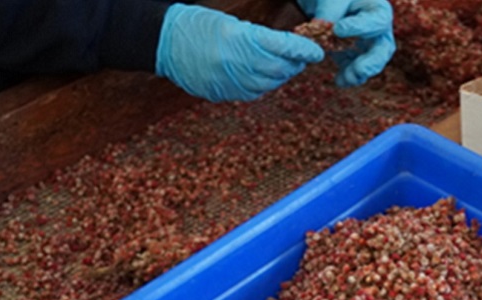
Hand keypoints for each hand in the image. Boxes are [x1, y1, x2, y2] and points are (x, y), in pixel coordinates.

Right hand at [156, 3, 324, 101]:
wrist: (164, 42)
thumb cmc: (199, 25)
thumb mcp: (231, 23)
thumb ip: (260, 38)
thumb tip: (286, 49)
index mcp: (239, 40)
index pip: (283, 47)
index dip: (303, 49)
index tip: (316, 51)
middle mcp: (235, 64)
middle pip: (279, 70)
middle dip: (294, 65)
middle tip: (301, 58)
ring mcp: (228, 82)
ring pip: (268, 85)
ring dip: (280, 77)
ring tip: (284, 68)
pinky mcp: (222, 93)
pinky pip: (252, 94)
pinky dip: (264, 86)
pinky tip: (264, 78)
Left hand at [297, 0, 395, 86]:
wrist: (327, 8)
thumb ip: (330, 11)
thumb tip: (327, 29)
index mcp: (378, 9)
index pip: (377, 20)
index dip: (360, 27)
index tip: (338, 30)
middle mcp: (378, 32)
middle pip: (383, 50)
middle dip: (372, 62)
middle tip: (359, 69)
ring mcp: (369, 48)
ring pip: (372, 65)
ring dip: (360, 74)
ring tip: (347, 78)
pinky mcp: (356, 60)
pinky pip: (356, 73)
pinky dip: (348, 78)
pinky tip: (339, 80)